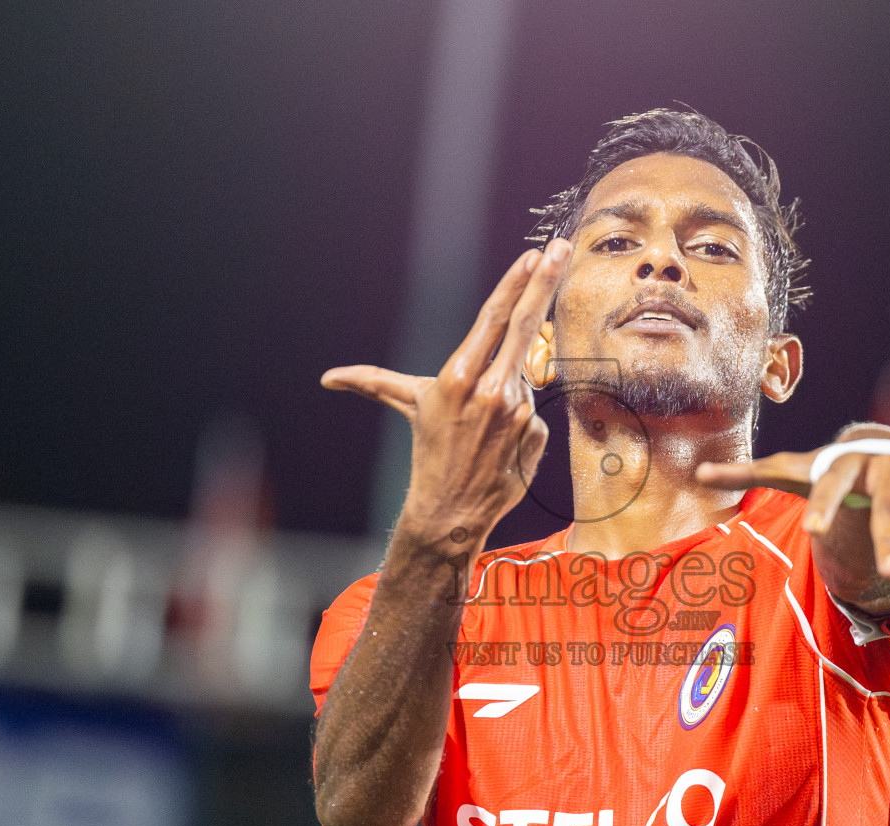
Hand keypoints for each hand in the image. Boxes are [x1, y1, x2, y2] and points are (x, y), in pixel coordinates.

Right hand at [322, 241, 573, 547]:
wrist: (451, 511)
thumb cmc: (429, 452)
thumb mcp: (408, 407)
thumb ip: (373, 382)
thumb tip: (328, 379)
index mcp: (458, 377)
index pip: (492, 319)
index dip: (514, 284)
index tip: (534, 255)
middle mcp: (491, 390)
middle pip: (525, 325)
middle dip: (545, 283)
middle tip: (562, 250)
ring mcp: (518, 412)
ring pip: (522, 377)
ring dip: (510, 386)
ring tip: (486, 421)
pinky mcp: (536, 433)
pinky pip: (531, 411)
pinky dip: (519, 418)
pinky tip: (502, 440)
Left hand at [696, 431, 889, 596]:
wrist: (887, 444)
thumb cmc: (829, 466)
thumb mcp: (792, 468)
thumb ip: (748, 473)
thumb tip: (696, 472)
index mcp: (846, 461)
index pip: (833, 483)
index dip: (825, 506)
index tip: (813, 532)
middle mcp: (886, 469)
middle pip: (888, 502)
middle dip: (887, 536)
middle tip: (886, 573)